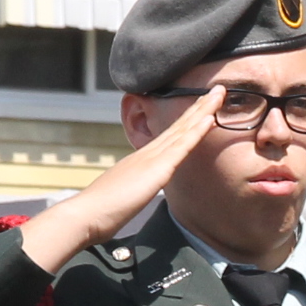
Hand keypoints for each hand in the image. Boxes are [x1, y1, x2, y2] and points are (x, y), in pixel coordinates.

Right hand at [15, 88, 223, 272]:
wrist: (85, 215)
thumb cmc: (101, 212)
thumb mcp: (124, 196)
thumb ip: (134, 190)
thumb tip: (137, 192)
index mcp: (141, 160)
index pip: (170, 136)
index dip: (187, 120)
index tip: (202, 108)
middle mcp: (147, 153)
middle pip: (178, 125)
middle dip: (199, 107)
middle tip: (217, 90)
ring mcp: (151, 158)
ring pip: (183, 129)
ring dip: (203, 110)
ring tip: (219, 93)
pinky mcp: (156, 169)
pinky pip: (181, 146)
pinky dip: (196, 131)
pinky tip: (209, 118)